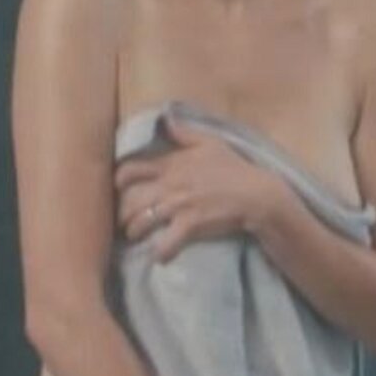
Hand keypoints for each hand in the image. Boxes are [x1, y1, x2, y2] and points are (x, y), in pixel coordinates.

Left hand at [114, 114, 269, 262]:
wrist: (256, 194)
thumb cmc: (234, 167)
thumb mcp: (210, 142)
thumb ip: (184, 132)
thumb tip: (166, 119)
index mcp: (170, 165)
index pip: (130, 170)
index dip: (118, 181)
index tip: (119, 189)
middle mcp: (169, 185)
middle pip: (130, 201)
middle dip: (122, 214)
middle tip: (125, 221)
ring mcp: (179, 206)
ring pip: (141, 222)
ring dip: (134, 233)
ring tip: (136, 237)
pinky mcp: (190, 225)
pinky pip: (166, 244)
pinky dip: (160, 253)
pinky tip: (160, 257)